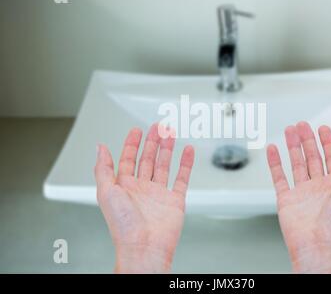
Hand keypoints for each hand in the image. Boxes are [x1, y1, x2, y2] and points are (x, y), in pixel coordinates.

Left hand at [94, 124, 194, 272]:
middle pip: (148, 159)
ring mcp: (159, 194)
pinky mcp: (175, 200)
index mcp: (124, 186)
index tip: (136, 130)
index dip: (131, 143)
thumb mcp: (106, 192)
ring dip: (167, 148)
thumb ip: (103, 168)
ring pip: (164, 165)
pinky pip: (182, 178)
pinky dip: (186, 164)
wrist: (145, 247)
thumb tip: (100, 148)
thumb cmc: (123, 226)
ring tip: (170, 133)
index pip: (128, 158)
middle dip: (152, 141)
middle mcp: (142, 189)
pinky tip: (187, 152)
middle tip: (157, 127)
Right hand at [267, 122, 330, 272]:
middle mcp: (319, 186)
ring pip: (296, 163)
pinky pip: (279, 176)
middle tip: (302, 125)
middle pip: (312, 157)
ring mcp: (301, 192)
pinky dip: (275, 162)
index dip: (328, 141)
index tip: (322, 128)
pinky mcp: (286, 198)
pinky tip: (273, 150)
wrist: (317, 244)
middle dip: (307, 140)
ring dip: (292, 146)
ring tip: (289, 131)